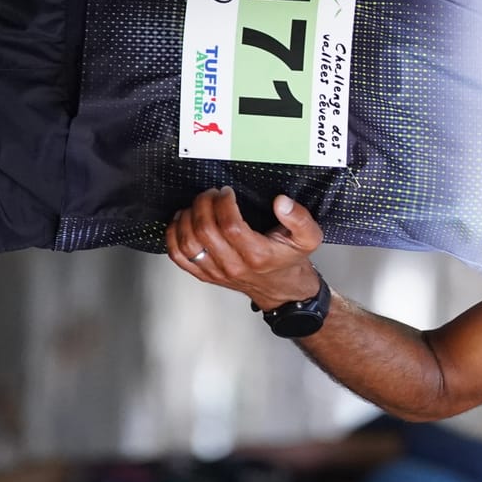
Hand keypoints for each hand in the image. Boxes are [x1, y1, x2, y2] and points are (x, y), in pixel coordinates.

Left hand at [166, 187, 325, 306]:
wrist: (282, 289)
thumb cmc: (290, 260)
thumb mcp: (308, 238)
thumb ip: (299, 218)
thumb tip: (281, 202)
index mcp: (257, 254)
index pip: (229, 225)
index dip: (223, 203)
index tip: (226, 192)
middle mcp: (234, 265)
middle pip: (205, 231)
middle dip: (204, 204)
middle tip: (210, 193)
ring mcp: (216, 272)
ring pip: (188, 243)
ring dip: (188, 217)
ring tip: (198, 204)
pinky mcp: (205, 275)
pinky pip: (179, 257)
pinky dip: (174, 236)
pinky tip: (182, 221)